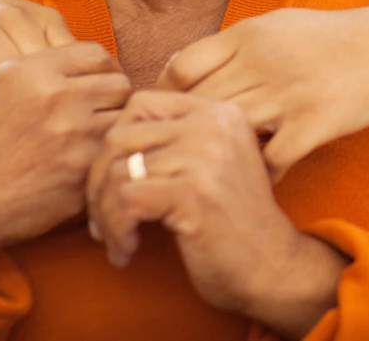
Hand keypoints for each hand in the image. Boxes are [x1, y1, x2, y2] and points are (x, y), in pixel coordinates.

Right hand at [0, 42, 131, 274]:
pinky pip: (113, 154)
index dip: (102, 70)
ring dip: (113, 131)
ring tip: (96, 143)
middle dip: (113, 100)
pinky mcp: (81, 171)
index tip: (98, 86)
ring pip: (122, 120)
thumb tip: (58, 61)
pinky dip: (106, 161)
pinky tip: (89, 168)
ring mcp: (72, 134)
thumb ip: (26, 69)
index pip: (96, 55)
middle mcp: (56, 96)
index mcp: (30, 71)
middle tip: (101, 117)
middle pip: (120, 84)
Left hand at [87, 91, 345, 338]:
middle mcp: (213, 124)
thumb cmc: (232, 220)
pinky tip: (128, 250)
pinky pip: (125, 201)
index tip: (116, 181)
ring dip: (105, 214)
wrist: (271, 265)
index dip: (116, 144)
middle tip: (103, 217)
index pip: (140, 103)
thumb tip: (107, 140)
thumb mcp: (214, 162)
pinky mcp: (192, 193)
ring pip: (116, 172)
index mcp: (219, 111)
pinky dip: (116, 231)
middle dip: (98, 181)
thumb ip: (177, 139)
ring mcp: (204, 156)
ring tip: (117, 238)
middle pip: (119, 136)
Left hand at [156, 6, 368, 179]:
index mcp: (248, 34)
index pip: (182, 67)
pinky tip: (262, 179)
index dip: (167, 97)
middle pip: (200, 104)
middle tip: (184, 155)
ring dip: (221, 155)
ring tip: (217, 172)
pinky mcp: (314, 123)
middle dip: (187, 133)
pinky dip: (261, 173)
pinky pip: (270, 159)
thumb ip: (232, 45)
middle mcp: (262, 61)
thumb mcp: (277, 25)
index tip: (171, 118)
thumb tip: (181, 66)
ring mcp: (287, 93)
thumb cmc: (330, 38)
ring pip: (229, 132)